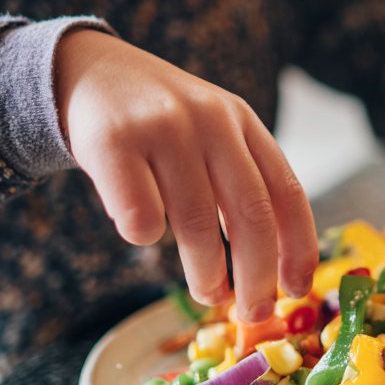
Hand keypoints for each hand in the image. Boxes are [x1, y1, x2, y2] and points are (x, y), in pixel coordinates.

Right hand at [54, 30, 317, 321]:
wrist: (86, 70)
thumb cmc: (158, 123)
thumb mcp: (211, 134)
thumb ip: (239, 183)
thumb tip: (268, 273)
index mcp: (243, 121)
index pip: (287, 191)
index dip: (299, 247)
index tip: (297, 290)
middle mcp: (211, 120)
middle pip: (251, 213)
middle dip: (257, 276)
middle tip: (252, 313)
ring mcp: (163, 127)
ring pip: (197, 222)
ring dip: (206, 272)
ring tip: (207, 292)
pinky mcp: (114, 141)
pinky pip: (141, 216)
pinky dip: (145, 237)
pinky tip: (141, 232)